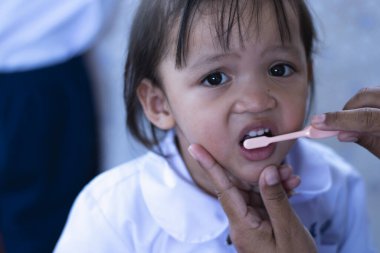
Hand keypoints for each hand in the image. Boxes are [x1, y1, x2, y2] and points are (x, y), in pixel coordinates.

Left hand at [188, 144, 316, 252]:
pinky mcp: (261, 224)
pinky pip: (264, 202)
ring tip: (292, 177)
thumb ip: (275, 199)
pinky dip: (277, 192)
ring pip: (256, 192)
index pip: (223, 189)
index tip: (195, 149)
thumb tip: (266, 172)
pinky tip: (290, 186)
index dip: (209, 166)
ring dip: (273, 182)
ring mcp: (251, 224)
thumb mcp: (287, 230)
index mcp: (243, 226)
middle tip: (282, 165)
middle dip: (260, 172)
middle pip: (241, 188)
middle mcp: (242, 223)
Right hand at [312, 86, 379, 157]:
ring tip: (357, 122)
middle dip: (348, 108)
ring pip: (369, 93)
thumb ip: (366, 140)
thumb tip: (341, 134)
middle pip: (365, 96)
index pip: (364, 118)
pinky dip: (367, 104)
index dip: (338, 120)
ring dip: (358, 106)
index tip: (316, 122)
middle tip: (342, 125)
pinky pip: (375, 94)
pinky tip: (368, 116)